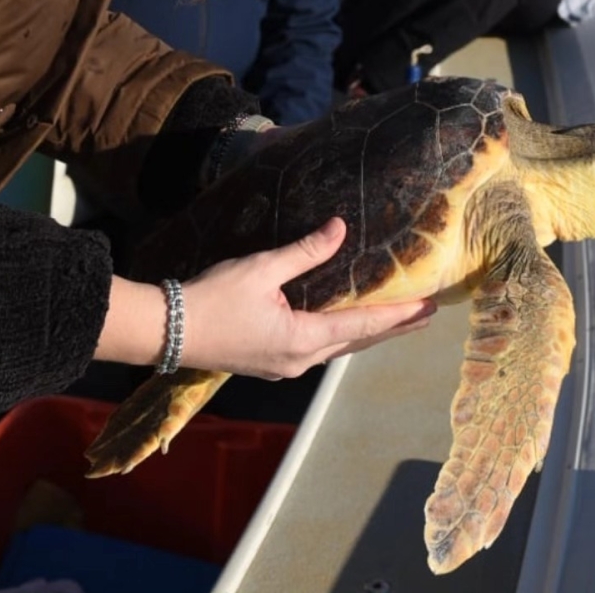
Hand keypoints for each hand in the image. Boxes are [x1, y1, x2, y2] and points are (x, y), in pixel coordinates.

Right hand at [98, 218, 435, 379]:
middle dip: (392, 328)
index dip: (398, 316)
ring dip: (368, 334)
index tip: (429, 308)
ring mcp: (284, 365)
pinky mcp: (270, 361)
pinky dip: (342, 336)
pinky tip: (346, 326)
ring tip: (396, 320)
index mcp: (301, 340)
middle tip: (427, 314)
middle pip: (357, 343)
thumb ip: (305, 252)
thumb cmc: (213, 297)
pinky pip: (318, 349)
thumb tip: (341, 228)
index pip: (363, 327)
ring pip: (338, 349)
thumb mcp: (261, 268)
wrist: (165, 330)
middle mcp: (299, 360)